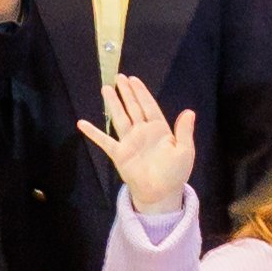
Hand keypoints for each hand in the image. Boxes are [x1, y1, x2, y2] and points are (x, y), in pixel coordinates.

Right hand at [89, 71, 195, 210]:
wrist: (161, 193)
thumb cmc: (174, 173)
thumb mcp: (185, 151)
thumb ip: (185, 131)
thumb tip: (189, 111)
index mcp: (159, 129)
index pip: (149, 105)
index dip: (141, 92)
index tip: (134, 79)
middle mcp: (143, 132)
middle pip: (133, 107)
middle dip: (126, 92)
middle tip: (119, 77)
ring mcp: (130, 141)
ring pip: (120, 117)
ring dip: (113, 103)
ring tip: (106, 89)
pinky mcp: (119, 153)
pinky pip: (104, 140)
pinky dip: (93, 132)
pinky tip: (82, 123)